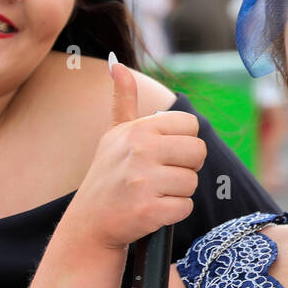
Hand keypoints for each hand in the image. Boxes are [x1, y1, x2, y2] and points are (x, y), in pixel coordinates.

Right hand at [63, 58, 206, 251]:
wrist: (89, 223)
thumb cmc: (108, 175)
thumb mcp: (114, 134)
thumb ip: (123, 99)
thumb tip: (117, 64)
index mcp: (138, 129)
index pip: (191, 125)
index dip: (184, 142)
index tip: (165, 154)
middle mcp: (140, 150)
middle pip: (198, 152)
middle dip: (186, 167)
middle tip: (161, 176)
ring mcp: (144, 181)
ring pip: (192, 183)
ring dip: (178, 192)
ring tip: (152, 193)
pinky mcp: (149, 210)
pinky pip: (185, 207)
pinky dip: (173, 213)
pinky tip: (152, 210)